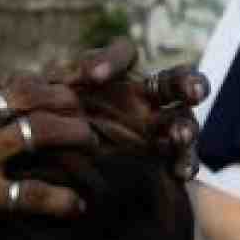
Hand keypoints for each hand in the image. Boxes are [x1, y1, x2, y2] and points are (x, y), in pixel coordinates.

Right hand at [0, 74, 96, 239]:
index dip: (19, 87)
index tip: (37, 95)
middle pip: (25, 94)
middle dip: (59, 97)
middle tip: (78, 105)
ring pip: (39, 131)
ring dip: (73, 134)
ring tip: (90, 141)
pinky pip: (33, 193)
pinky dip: (61, 200)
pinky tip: (77, 206)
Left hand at [46, 37, 209, 179]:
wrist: (56, 184)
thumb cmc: (48, 138)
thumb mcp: (46, 111)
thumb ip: (57, 89)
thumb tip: (76, 77)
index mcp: (115, 79)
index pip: (122, 55)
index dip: (111, 60)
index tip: (92, 78)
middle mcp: (142, 100)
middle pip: (172, 82)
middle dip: (187, 83)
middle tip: (194, 91)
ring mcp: (157, 131)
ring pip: (182, 120)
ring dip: (185, 126)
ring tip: (180, 136)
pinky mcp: (164, 162)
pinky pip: (182, 159)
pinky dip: (184, 162)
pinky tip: (181, 172)